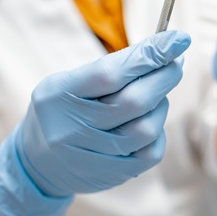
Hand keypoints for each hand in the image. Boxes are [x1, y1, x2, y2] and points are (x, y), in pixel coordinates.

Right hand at [0, 30, 190, 215]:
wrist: (37, 165)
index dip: (149, 55)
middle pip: (135, 101)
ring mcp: (91, 157)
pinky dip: (158, 133)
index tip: (179, 39)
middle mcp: (72, 129)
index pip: (110, 73)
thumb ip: (112, 67)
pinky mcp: (111, 176)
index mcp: (59, 95)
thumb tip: (166, 49)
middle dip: (165, 76)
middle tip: (176, 61)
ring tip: (153, 96)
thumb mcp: (70, 81)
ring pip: (147, 128)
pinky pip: (151, 152)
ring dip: (160, 106)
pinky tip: (147, 122)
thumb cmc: (64, 110)